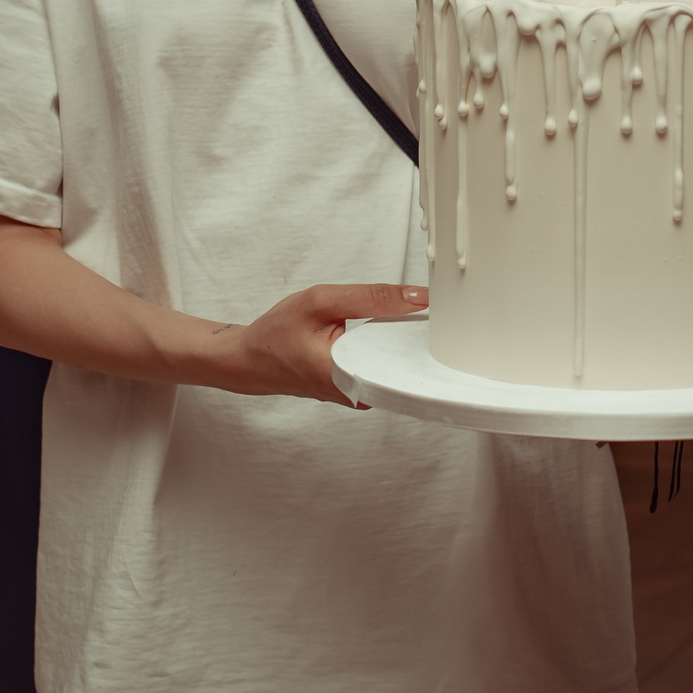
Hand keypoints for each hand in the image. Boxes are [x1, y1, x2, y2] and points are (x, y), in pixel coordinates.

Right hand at [209, 282, 426, 405]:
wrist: (249, 358)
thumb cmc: (276, 333)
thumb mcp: (321, 302)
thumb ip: (372, 298)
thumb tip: (418, 297)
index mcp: (348, 378)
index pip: (405, 363)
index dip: (426, 340)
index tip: (443, 322)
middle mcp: (356, 395)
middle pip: (404, 367)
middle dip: (418, 339)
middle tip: (433, 316)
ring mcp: (356, 395)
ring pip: (393, 367)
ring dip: (402, 343)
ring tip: (417, 321)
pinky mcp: (354, 388)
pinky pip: (381, 367)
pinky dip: (386, 348)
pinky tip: (392, 332)